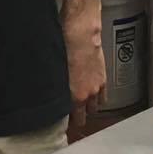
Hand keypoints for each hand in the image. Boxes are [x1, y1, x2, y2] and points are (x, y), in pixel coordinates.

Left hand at [64, 17, 105, 135]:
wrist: (82, 32)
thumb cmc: (64, 46)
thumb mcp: (54, 68)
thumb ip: (54, 85)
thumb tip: (48, 91)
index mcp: (74, 95)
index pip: (72, 118)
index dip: (65, 120)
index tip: (59, 121)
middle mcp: (88, 94)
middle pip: (84, 115)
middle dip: (78, 116)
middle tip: (70, 114)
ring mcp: (98, 87)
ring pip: (95, 107)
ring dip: (89, 108)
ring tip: (81, 106)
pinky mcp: (104, 78)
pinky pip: (104, 97)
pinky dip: (99, 99)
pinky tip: (93, 97)